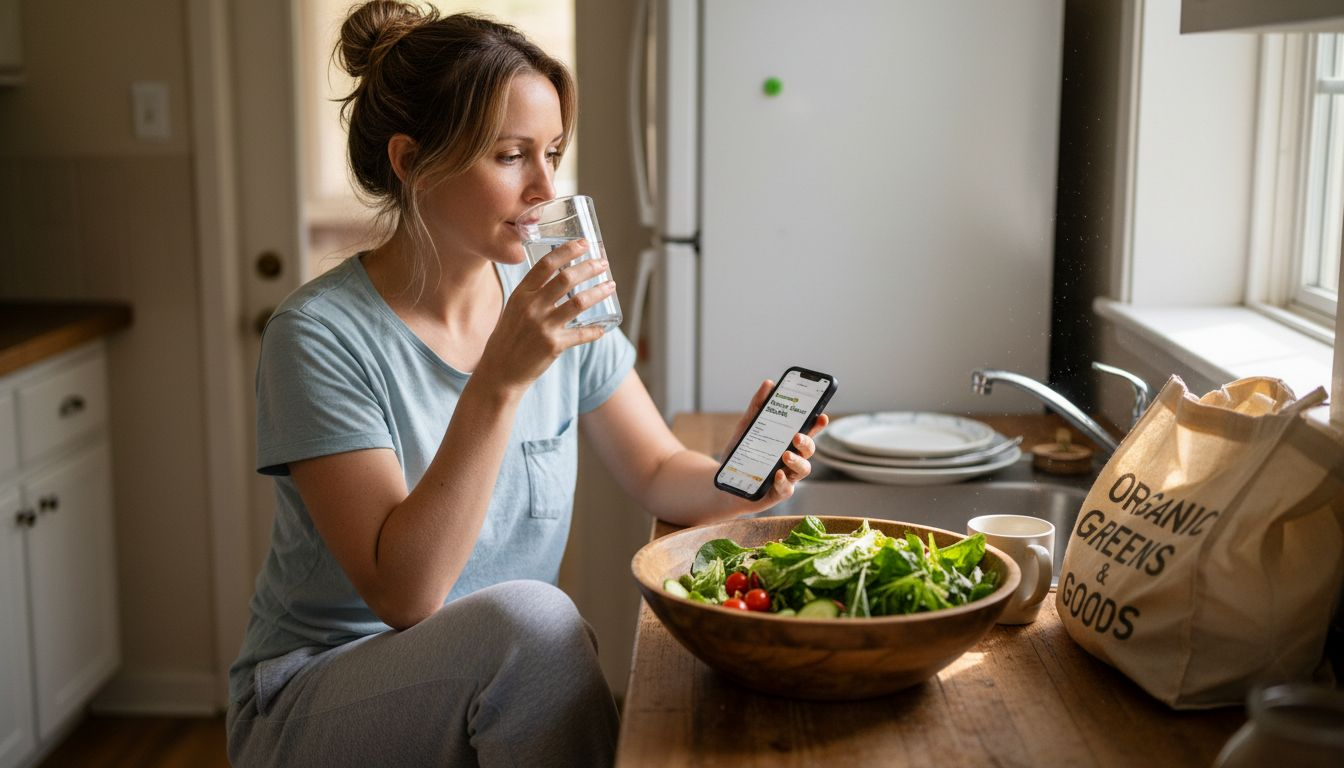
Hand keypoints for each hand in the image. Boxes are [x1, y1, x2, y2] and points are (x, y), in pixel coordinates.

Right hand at [476, 239, 614, 391]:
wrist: (499, 372)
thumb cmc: (508, 339)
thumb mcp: (513, 310)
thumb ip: (532, 294)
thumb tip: (559, 278)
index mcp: (521, 294)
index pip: (546, 265)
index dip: (567, 250)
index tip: (584, 243)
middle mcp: (531, 307)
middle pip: (566, 278)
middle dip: (589, 267)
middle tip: (603, 263)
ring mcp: (543, 326)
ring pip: (579, 302)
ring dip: (599, 292)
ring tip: (611, 286)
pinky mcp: (554, 346)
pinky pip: (582, 334)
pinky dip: (595, 330)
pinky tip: (604, 327)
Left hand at [721, 379, 830, 512]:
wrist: (725, 484)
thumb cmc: (742, 455)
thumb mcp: (746, 428)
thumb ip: (758, 407)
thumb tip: (769, 383)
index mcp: (788, 443)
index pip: (808, 432)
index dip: (817, 425)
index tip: (821, 416)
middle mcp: (791, 460)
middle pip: (809, 450)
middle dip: (807, 442)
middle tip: (797, 436)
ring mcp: (787, 477)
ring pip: (803, 469)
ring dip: (797, 461)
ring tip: (785, 454)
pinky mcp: (777, 493)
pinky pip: (786, 489)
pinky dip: (784, 481)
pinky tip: (778, 473)